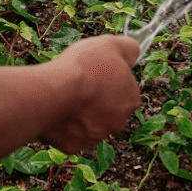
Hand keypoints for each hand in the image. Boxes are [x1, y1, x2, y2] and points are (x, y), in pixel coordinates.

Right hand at [40, 35, 140, 152]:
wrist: (56, 93)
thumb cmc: (84, 68)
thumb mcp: (111, 44)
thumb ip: (128, 48)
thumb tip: (134, 52)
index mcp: (131, 99)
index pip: (125, 90)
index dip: (109, 80)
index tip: (95, 73)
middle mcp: (118, 122)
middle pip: (109, 110)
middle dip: (97, 101)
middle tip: (79, 86)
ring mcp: (96, 137)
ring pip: (90, 125)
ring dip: (81, 114)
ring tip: (65, 97)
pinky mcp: (75, 146)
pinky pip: (70, 136)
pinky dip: (64, 127)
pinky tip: (56, 112)